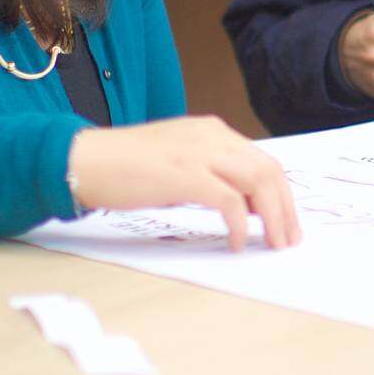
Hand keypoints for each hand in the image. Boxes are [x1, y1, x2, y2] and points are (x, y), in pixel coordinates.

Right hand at [67, 117, 301, 251]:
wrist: (84, 160)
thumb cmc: (125, 166)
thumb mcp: (178, 161)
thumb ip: (211, 174)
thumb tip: (243, 206)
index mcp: (212, 131)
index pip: (262, 160)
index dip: (280, 193)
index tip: (285, 220)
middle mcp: (212, 136)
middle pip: (268, 169)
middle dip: (285, 207)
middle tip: (289, 239)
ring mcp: (199, 153)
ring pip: (258, 181)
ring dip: (273, 216)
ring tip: (274, 243)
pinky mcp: (184, 174)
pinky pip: (228, 200)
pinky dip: (239, 224)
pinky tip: (237, 242)